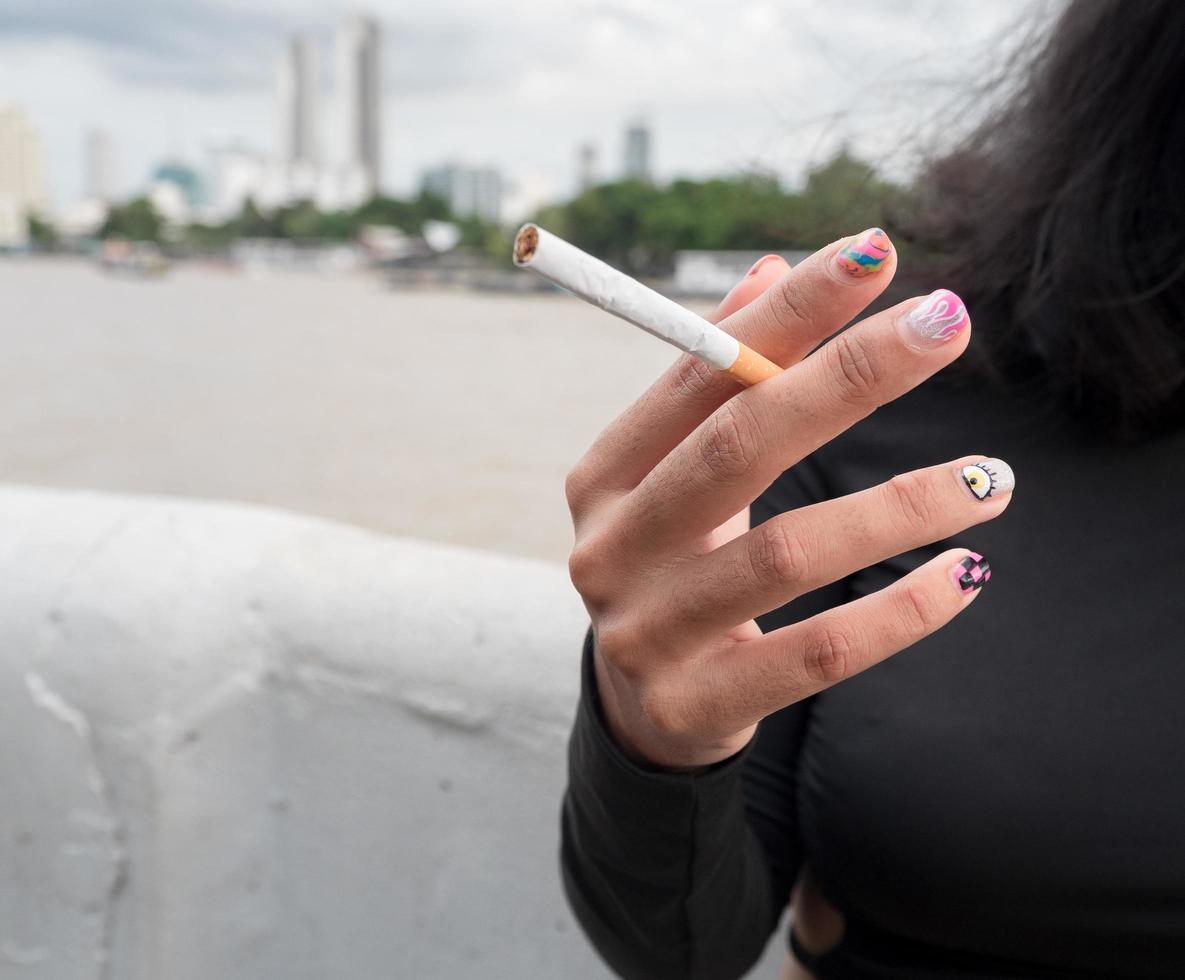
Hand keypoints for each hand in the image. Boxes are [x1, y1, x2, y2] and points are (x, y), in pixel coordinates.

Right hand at [565, 231, 1012, 769]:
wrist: (642, 711)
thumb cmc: (675, 566)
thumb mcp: (678, 476)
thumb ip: (718, 380)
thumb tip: (771, 265)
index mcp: (603, 477)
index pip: (697, 377)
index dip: (786, 312)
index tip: (874, 252)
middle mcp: (611, 549)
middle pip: (737, 447)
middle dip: (848, 376)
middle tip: (949, 320)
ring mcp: (646, 632)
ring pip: (787, 553)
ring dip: (900, 506)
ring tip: (994, 478)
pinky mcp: (694, 704)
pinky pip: (815, 654)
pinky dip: (897, 612)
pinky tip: (965, 573)